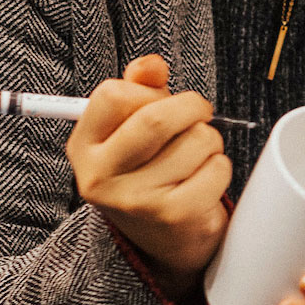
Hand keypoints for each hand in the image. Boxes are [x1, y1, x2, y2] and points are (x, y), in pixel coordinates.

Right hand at [67, 54, 231, 298]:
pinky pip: (216, 168)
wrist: (163, 240)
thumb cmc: (148, 170)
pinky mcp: (172, 215)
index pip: (113, 94)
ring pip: (196, 140)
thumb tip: (153, 64)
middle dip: (192, 107)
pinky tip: (204, 178)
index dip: (146, 91)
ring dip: (210, 139)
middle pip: (158, 117)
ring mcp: (134, 199)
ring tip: (197, 155)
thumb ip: (138, 87)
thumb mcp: (131, 128)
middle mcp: (99, 176)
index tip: (159, 102)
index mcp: (83, 147)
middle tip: (200, 114)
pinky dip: (220, 166)